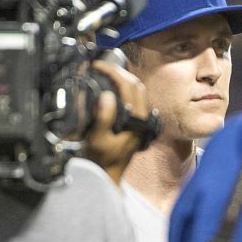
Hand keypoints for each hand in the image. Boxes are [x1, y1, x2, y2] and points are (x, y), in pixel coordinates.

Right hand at [85, 60, 149, 182]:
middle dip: (119, 71)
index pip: (129, 86)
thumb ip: (103, 118)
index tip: (98, 66)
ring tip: (105, 73)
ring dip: (123, 78)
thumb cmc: (103, 160)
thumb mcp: (98, 140)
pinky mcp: (136, 122)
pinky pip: (134, 98)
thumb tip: (106, 95)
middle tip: (100, 67)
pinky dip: (124, 88)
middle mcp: (143, 117)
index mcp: (137, 119)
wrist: (108, 175)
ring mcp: (141, 119)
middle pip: (136, 84)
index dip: (114, 72)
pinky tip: (112, 87)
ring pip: (138, 90)